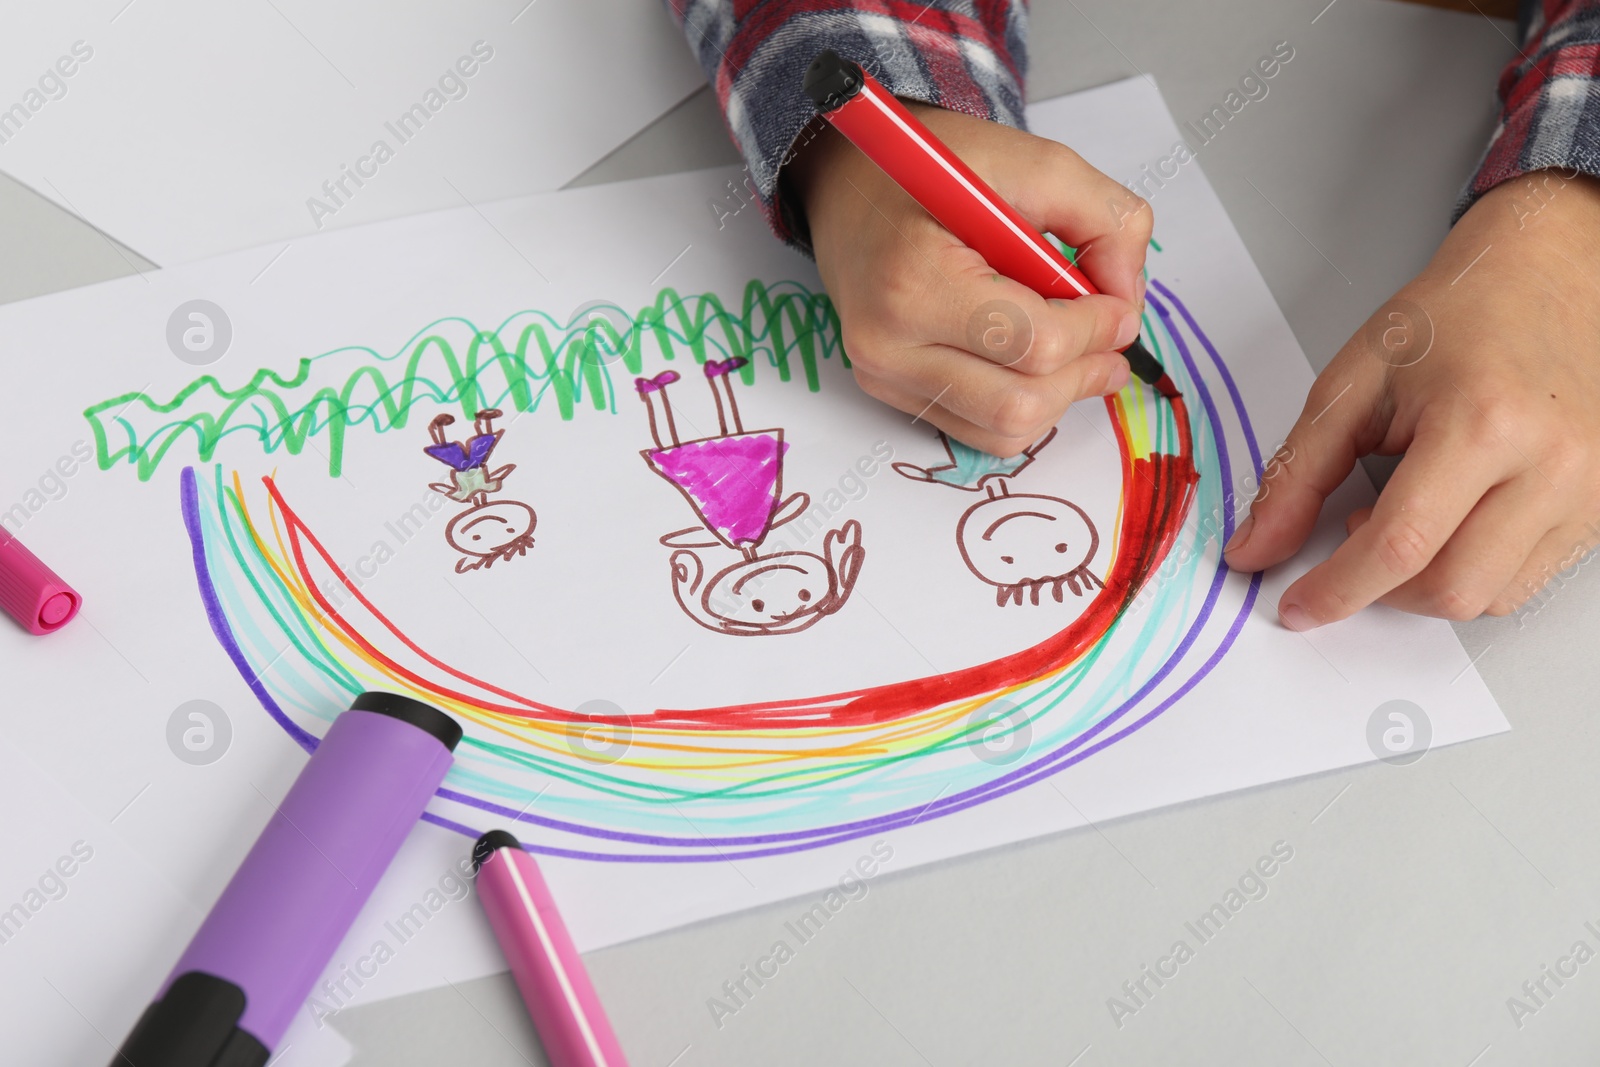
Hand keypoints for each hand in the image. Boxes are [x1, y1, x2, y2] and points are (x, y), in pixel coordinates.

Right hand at [787, 103, 1150, 456]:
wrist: (850, 184)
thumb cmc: (934, 170)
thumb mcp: (1033, 160)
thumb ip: (1103, 218)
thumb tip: (1127, 298)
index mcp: (915, 279)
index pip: (1035, 343)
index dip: (1097, 327)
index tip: (1118, 303)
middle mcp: (888, 342)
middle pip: (1021, 402)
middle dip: (1084, 371)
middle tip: (1109, 336)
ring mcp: (883, 374)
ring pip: (1004, 431)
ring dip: (1060, 396)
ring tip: (1078, 350)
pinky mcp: (888, 391)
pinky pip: (979, 433)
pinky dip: (1026, 407)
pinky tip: (1037, 364)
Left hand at [1224, 172, 1599, 626]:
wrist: (1553, 272)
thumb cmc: (1460, 313)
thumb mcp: (1354, 381)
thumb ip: (1296, 473)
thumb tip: (1256, 549)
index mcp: (1484, 422)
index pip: (1399, 546)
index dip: (1336, 588)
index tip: (1298, 605)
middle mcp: (1554, 463)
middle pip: (1450, 588)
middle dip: (1382, 588)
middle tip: (1354, 532)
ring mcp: (1593, 489)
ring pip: (1492, 596)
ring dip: (1428, 581)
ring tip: (1409, 512)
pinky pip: (1528, 578)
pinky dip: (1474, 567)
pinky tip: (1454, 517)